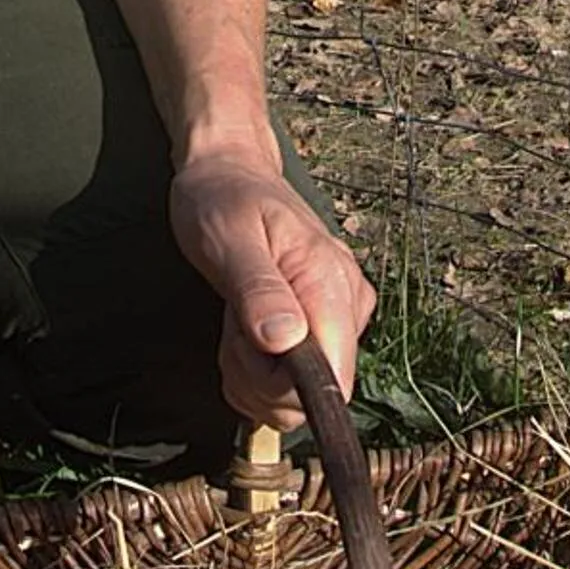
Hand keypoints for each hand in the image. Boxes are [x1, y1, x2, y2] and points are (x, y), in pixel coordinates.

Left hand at [168, 155, 375, 430]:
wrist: (227, 172)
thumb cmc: (222, 198)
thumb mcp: (228, 237)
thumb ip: (257, 290)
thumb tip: (286, 342)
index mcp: (330, 282)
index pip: (331, 380)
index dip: (281, 385)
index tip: (245, 343)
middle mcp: (347, 304)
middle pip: (309, 396)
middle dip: (256, 377)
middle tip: (234, 322)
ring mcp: (338, 316)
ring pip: (296, 396)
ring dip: (251, 372)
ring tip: (239, 316)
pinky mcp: (324, 326)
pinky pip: (290, 382)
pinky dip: (256, 370)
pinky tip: (247, 328)